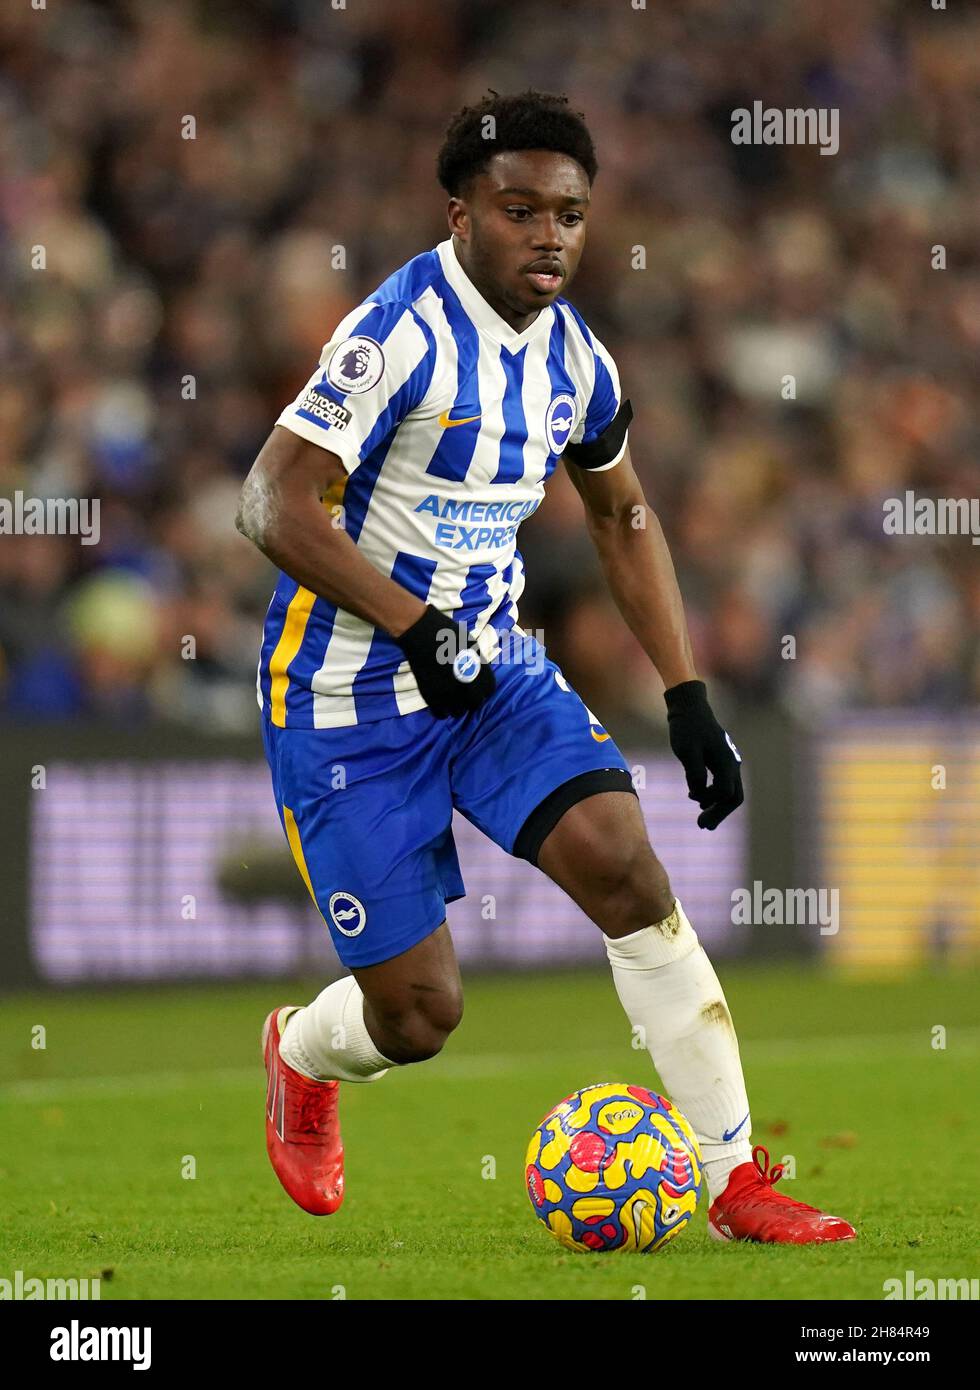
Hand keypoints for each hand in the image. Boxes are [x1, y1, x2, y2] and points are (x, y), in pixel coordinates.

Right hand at [395, 604, 495, 717]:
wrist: (422, 634)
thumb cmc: (448, 635)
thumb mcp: (472, 646)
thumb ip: (478, 664)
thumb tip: (479, 673)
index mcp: (481, 674)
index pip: (489, 691)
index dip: (482, 689)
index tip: (474, 686)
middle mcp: (469, 688)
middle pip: (474, 704)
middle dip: (470, 700)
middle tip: (461, 693)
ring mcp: (450, 695)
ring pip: (458, 712)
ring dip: (456, 706)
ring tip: (449, 697)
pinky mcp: (432, 698)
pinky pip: (441, 714)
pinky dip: (441, 710)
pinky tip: (439, 702)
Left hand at [664, 680, 743, 828]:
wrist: (690, 707)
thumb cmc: (686, 728)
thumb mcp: (686, 751)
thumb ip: (694, 773)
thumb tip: (697, 794)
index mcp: (726, 762)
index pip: (725, 793)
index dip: (711, 804)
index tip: (694, 805)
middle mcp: (732, 763)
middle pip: (734, 797)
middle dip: (720, 813)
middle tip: (704, 826)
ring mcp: (729, 762)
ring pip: (731, 791)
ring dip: (718, 806)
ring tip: (703, 819)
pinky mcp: (721, 760)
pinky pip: (724, 783)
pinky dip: (715, 795)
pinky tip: (699, 800)